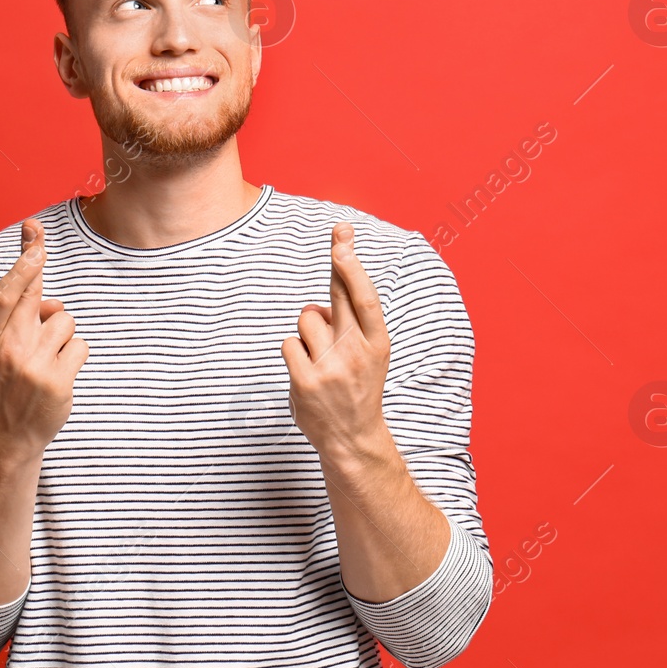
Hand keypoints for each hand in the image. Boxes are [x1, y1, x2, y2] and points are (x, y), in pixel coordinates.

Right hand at [0, 219, 88, 466]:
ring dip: (62, 335)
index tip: (34, 244)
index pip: (4, 296)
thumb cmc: (7, 380)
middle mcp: (7, 349)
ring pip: (65, 321)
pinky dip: (74, 355)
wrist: (8, 433)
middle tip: (38, 247)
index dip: (21, 267)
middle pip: (34, 297)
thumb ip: (19, 318)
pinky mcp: (57, 381)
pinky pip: (80, 346)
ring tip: (46, 359)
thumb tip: (48, 298)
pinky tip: (59, 373)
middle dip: (35, 265)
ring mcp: (32, 365)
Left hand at [281, 223, 392, 464]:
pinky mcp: (305, 381)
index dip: (353, 268)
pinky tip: (307, 371)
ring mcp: (330, 367)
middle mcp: (357, 352)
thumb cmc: (358, 385)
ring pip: (306, 318)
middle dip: (341, 259)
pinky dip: (294, 351)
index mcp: (377, 343)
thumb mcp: (369, 353)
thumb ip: (351, 319)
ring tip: (320, 356)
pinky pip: (289, 344)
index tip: (344, 242)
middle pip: (340, 295)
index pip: (365, 298)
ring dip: (308, 330)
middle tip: (340, 230)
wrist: (352, 437)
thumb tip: (328, 284)